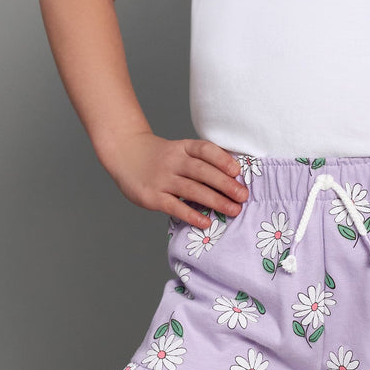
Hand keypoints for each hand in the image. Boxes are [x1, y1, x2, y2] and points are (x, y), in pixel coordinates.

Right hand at [99, 133, 248, 228]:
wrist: (125, 153)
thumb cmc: (162, 156)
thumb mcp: (180, 150)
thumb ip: (201, 161)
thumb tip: (234, 177)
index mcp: (183, 147)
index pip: (205, 150)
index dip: (222, 159)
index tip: (238, 171)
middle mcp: (173, 160)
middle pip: (202, 171)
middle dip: (225, 184)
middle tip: (243, 196)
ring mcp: (162, 178)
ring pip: (192, 189)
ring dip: (215, 200)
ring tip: (233, 210)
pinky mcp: (152, 196)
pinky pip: (174, 206)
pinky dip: (191, 214)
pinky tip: (206, 222)